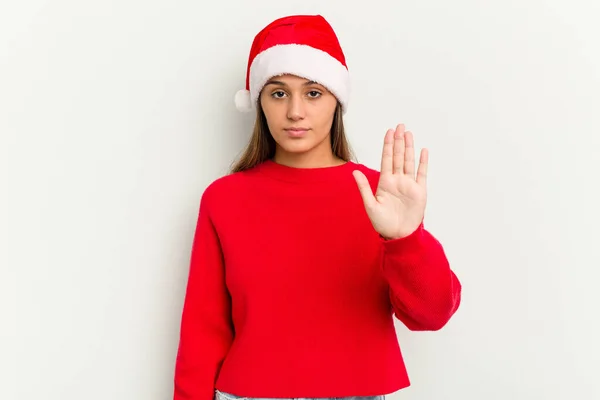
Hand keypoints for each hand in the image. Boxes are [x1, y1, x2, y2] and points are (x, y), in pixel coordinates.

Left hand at [353, 124, 427, 239]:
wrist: (398, 235)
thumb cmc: (382, 223)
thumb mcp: (370, 205)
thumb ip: (364, 187)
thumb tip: (354, 171)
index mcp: (385, 182)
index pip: (386, 159)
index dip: (387, 145)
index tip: (389, 132)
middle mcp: (397, 180)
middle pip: (398, 156)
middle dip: (398, 141)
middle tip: (400, 126)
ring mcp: (409, 185)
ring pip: (409, 161)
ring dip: (409, 148)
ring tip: (409, 133)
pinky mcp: (419, 191)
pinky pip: (422, 174)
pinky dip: (423, 162)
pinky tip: (423, 151)